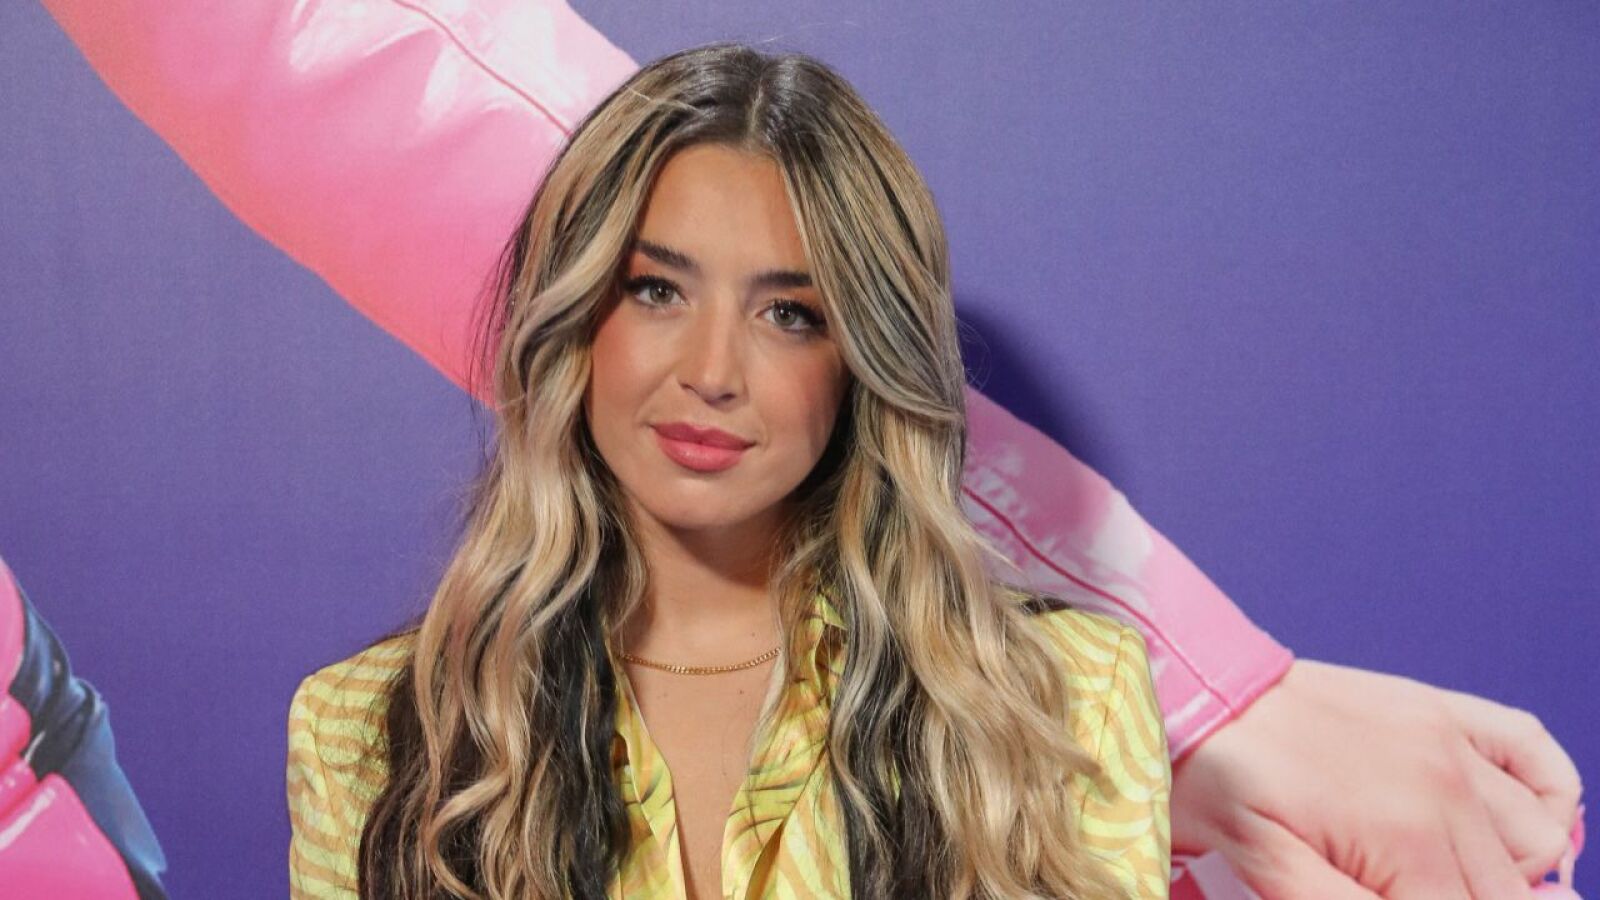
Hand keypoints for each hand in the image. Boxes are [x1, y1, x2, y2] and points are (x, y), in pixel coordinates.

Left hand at [1172, 659, 1583, 897]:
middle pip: (1507, 892)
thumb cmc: (1213, 780)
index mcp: (1406, 839)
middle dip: (1463, 899)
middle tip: (1393, 880)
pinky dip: (1547, 794)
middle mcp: (1445, 788)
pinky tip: (1513, 825)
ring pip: (1535, 839)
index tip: (1383, 892)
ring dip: (1507, 872)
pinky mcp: (1438, 709)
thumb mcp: (1270, 873)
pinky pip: (1532, 750)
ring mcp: (1448, 742)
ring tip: (1436, 876)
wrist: (1191, 687)